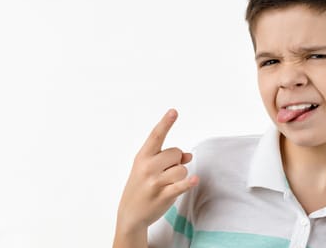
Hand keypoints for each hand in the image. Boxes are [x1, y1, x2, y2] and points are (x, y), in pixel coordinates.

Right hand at [115, 109, 198, 234]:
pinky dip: (189, 182)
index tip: (174, 111)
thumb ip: (169, 159)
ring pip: (182, 169)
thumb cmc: (142, 186)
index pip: (156, 136)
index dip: (166, 123)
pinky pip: (181, 184)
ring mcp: (155, 182)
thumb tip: (189, 155)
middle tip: (166, 172)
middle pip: (176, 153)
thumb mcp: (149, 169)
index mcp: (143, 156)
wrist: (130, 214)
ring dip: (181, 176)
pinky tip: (195, 180)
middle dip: (177, 161)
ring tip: (168, 184)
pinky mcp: (163, 195)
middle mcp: (147, 167)